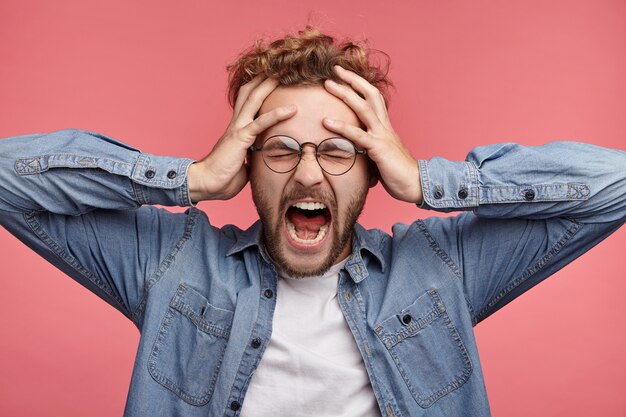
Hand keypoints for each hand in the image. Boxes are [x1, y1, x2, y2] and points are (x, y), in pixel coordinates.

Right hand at [188, 76, 295, 201]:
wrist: (206, 184)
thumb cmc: (223, 177)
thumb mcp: (244, 163)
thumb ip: (254, 155)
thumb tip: (264, 158)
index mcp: (237, 127)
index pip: (248, 101)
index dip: (260, 87)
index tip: (274, 76)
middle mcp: (236, 123)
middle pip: (250, 91)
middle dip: (264, 76)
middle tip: (281, 64)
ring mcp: (238, 128)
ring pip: (254, 99)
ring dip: (270, 85)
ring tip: (286, 73)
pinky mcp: (240, 138)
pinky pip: (261, 122)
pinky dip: (278, 114)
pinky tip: (293, 108)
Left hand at [323, 66, 422, 203]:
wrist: (416, 185)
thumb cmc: (397, 173)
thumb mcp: (380, 155)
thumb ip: (367, 148)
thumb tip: (353, 149)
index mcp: (385, 126)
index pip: (373, 98)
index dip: (360, 85)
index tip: (344, 76)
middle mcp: (384, 126)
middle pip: (369, 94)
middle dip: (352, 79)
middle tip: (335, 69)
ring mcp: (382, 135)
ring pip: (363, 108)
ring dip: (345, 93)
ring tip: (328, 84)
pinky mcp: (379, 148)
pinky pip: (358, 135)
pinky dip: (341, 126)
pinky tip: (327, 121)